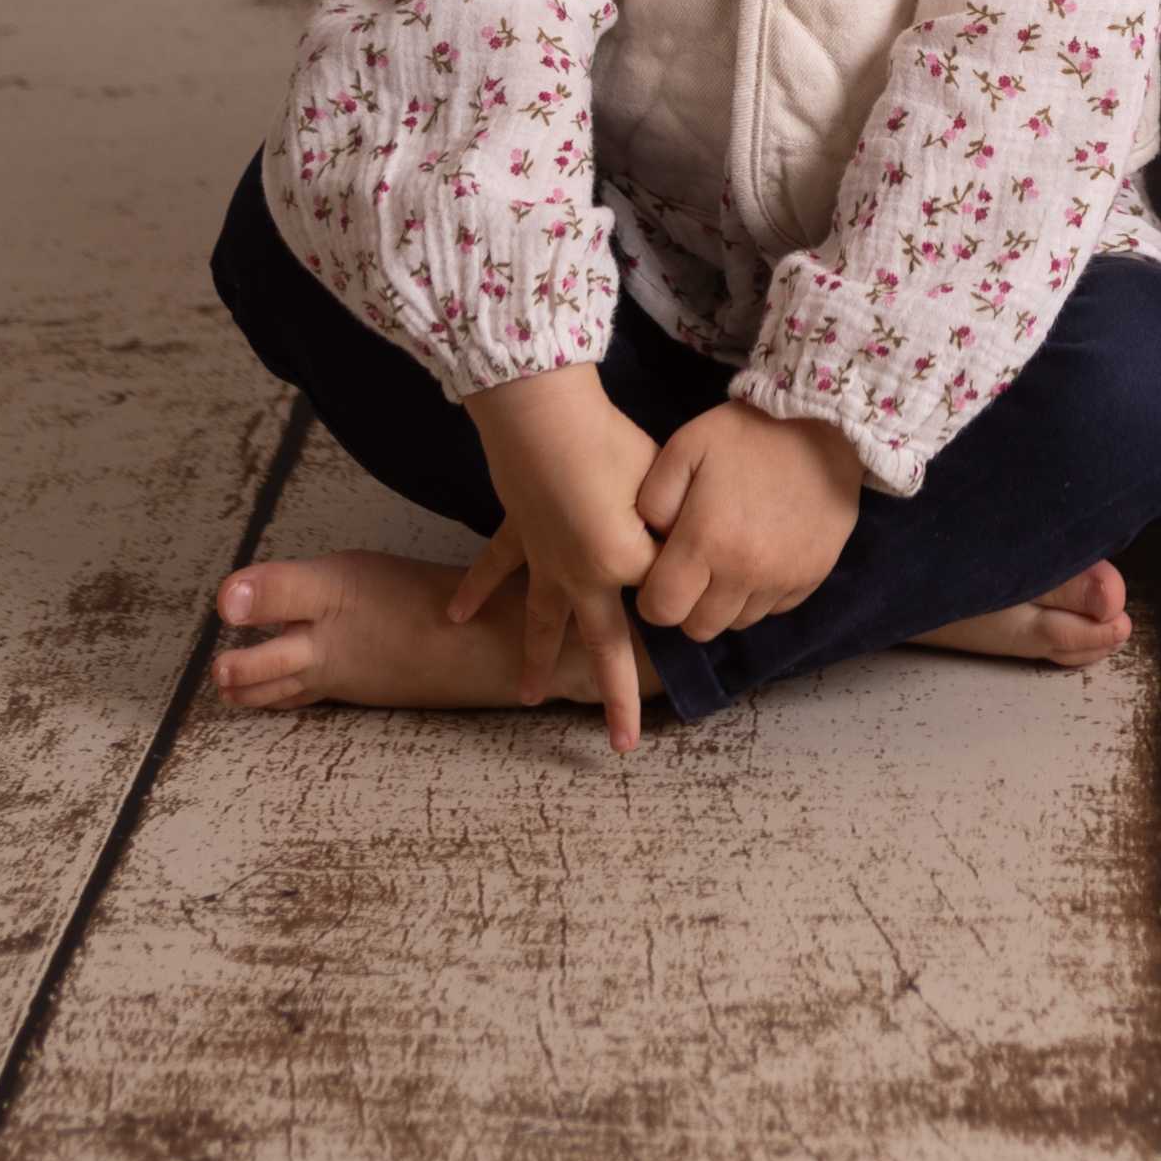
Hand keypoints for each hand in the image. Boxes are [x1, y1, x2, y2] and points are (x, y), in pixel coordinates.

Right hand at [450, 363, 660, 753]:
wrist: (542, 415)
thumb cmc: (609, 443)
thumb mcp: (660, 483)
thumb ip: (675, 525)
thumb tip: (689, 548)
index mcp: (622, 566)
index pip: (665, 593)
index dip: (686, 580)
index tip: (706, 566)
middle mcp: (582, 575)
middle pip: (605, 647)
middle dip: (617, 698)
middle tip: (623, 745)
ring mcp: (544, 559)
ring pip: (542, 623)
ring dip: (537, 662)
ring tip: (529, 701)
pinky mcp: (519, 531)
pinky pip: (495, 567)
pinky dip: (474, 591)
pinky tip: (453, 618)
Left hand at [632, 402, 861, 640]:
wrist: (827, 424)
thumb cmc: (749, 433)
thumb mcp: (686, 446)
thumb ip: (653, 499)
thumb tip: (649, 541)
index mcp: (706, 540)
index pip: (662, 610)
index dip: (654, 598)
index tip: (662, 573)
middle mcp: (744, 572)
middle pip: (699, 628)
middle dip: (688, 605)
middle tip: (695, 568)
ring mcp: (782, 579)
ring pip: (737, 622)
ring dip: (725, 601)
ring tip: (730, 558)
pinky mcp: (812, 577)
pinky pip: (773, 608)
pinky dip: (761, 593)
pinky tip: (762, 555)